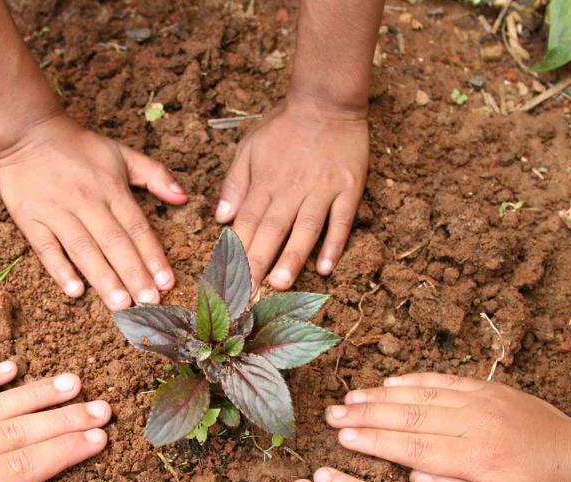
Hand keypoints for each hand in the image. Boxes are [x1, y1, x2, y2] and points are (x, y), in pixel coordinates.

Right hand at [0, 112, 187, 309]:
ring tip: (120, 304)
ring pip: (84, 249)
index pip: (137, 228)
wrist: (28, 129)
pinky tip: (75, 291)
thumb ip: (155, 174)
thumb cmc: (79, 146)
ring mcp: (57, 211)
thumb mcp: (121, 154)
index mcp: (112, 189)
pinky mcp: (30, 218)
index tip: (167, 282)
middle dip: (134, 275)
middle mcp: (87, 201)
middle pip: (114, 243)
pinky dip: (60, 269)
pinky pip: (46, 248)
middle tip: (148, 303)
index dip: (153, 256)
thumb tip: (184, 197)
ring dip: (103, 278)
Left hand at [216, 97, 367, 288]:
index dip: (236, 252)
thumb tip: (222, 219)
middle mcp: (291, 189)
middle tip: (248, 294)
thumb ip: (235, 183)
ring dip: (292, 257)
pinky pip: (341, 219)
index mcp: (265, 182)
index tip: (227, 279)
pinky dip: (335, 243)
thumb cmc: (285, 125)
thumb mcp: (250, 147)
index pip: (247, 222)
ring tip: (280, 283)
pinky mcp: (348, 187)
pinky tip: (327, 267)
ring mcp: (322, 189)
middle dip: (258, 263)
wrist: (326, 100)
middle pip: (272, 230)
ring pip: (305, 228)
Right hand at [327, 373, 570, 481]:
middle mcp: (471, 423)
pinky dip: (413, 380)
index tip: (342, 439)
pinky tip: (390, 382)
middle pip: (407, 416)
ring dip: (381, 396)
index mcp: (473, 457)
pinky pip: (442, 381)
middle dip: (365, 415)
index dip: (373, 442)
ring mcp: (478, 401)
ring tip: (349, 399)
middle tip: (331, 416)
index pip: (411, 447)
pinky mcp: (487, 389)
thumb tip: (414, 481)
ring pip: (419, 395)